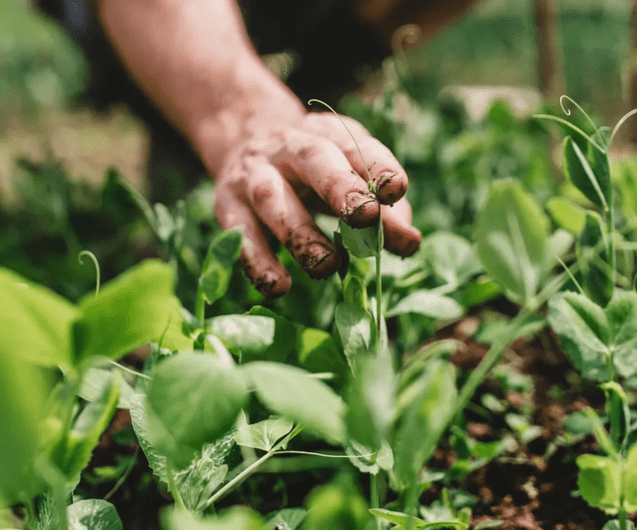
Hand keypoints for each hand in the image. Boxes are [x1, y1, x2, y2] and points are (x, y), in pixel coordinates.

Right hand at [213, 111, 420, 297]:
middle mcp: (290, 148)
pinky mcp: (227, 205)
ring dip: (300, 234)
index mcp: (329, 135)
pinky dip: (258, 261)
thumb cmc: (316, 171)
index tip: (397, 189)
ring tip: (326, 267)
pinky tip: (279, 286)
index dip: (377, 166)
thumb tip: (409, 243)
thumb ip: (384, 211)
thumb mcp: (351, 177)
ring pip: (273, 199)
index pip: (357, 146)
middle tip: (364, 217)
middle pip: (315, 162)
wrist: (245, 141)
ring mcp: (254, 175)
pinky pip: (240, 234)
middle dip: (339, 188)